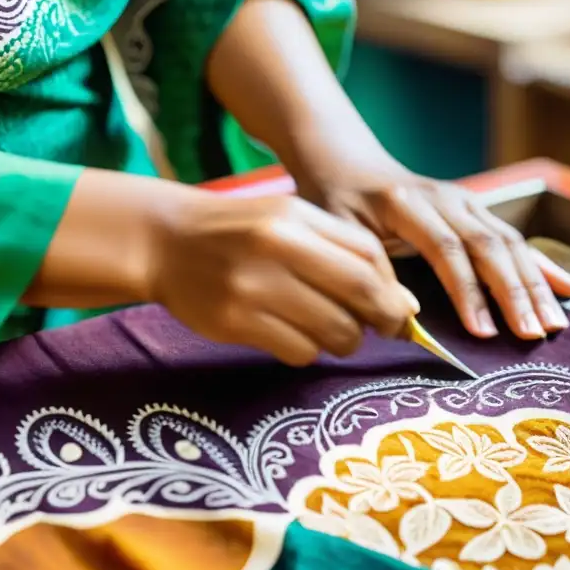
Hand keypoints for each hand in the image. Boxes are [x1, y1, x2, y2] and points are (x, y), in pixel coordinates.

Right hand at [148, 194, 419, 365]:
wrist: (163, 240)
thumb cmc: (236, 230)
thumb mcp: (286, 218)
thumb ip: (343, 250)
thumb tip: (405, 304)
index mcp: (294, 218)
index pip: (369, 257)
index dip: (392, 288)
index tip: (395, 306)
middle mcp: (275, 249)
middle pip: (361, 294)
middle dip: (384, 319)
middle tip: (383, 329)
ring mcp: (252, 288)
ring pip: (335, 331)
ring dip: (346, 340)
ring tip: (329, 330)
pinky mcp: (234, 322)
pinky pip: (299, 352)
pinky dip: (307, 351)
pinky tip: (292, 335)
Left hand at [309, 161, 569, 340]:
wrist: (348, 163)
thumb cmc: (337, 204)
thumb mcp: (339, 232)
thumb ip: (368, 270)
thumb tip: (404, 320)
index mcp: (406, 202)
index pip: (446, 250)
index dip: (468, 292)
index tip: (483, 333)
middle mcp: (445, 197)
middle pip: (488, 246)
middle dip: (514, 293)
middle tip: (532, 334)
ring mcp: (466, 201)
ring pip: (509, 243)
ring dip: (535, 285)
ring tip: (554, 325)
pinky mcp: (477, 209)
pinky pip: (515, 239)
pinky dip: (544, 266)